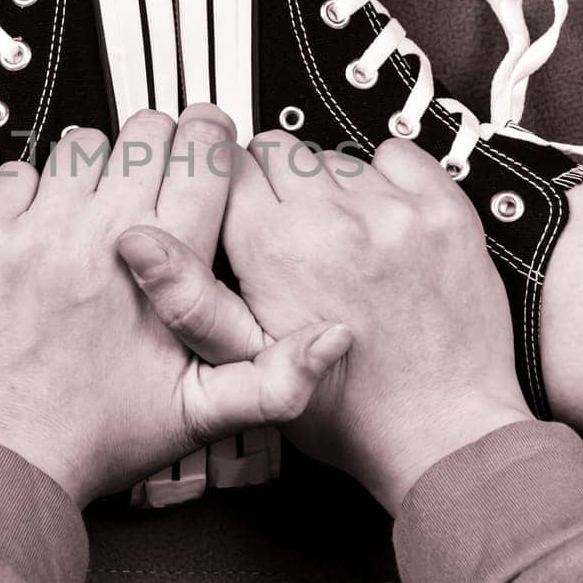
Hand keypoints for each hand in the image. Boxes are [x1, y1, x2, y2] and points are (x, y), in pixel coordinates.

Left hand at [0, 107, 351, 505]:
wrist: (4, 461)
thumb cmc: (97, 439)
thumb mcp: (203, 416)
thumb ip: (276, 379)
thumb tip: (334, 341)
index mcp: (166, 266)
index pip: (203, 153)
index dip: (210, 139)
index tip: (207, 143)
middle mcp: (105, 235)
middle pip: (147, 133)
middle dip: (161, 144)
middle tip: (158, 173)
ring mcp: (41, 232)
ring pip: (83, 143)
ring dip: (97, 163)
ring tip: (99, 202)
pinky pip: (14, 172)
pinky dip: (30, 186)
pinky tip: (43, 221)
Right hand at [120, 133, 530, 511]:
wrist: (440, 431)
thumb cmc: (346, 410)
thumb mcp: (242, 364)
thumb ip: (187, 297)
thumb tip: (138, 243)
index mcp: (277, 248)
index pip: (229, 166)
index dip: (228, 191)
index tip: (240, 212)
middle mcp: (334, 217)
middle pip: (279, 151)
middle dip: (274, 184)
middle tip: (289, 234)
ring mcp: (394, 210)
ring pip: (335, 156)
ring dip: (330, 188)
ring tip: (339, 243)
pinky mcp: (443, 210)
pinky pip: (399, 154)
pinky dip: (387, 177)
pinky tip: (382, 222)